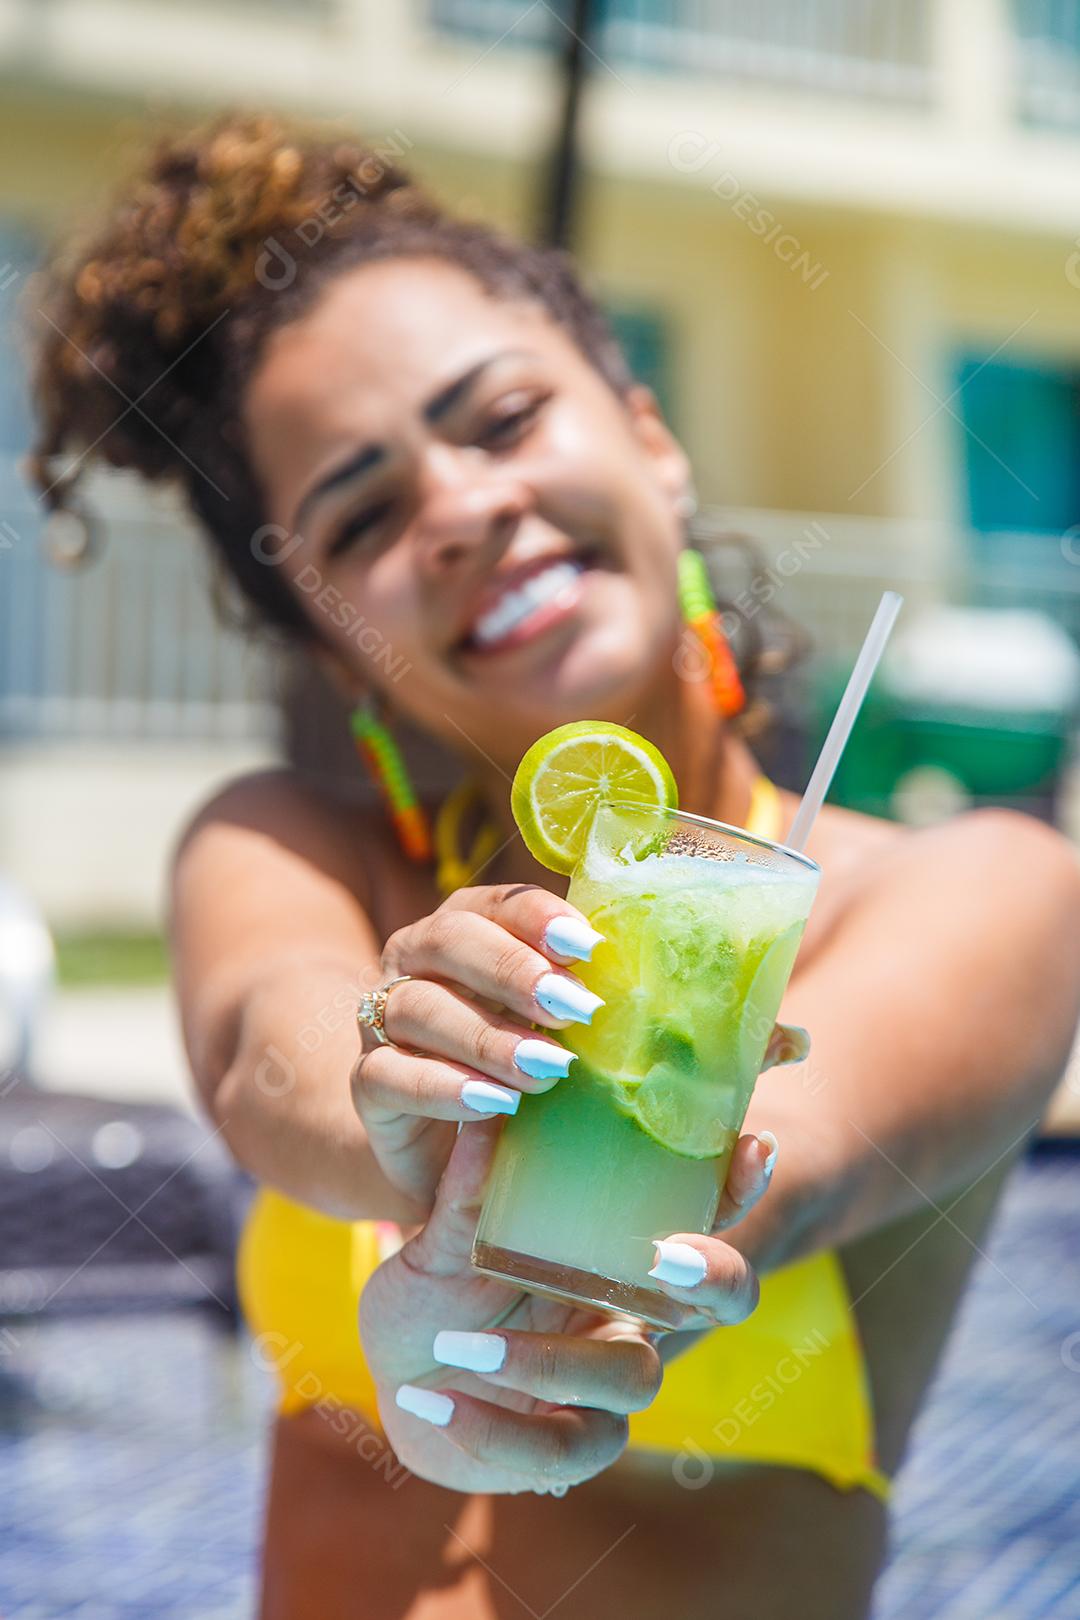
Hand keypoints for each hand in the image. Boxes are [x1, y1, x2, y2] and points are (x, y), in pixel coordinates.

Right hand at [350, 880, 810, 1217]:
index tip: (588, 945)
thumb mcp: (629, 1068)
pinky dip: (439, 1087)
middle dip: (510, 969)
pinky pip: (387, 1074)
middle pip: (448, 939)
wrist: (469, 1170)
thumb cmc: (556, 1096)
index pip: (502, 903)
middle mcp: (428, 964)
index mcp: (486, 935)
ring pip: (415, 1004)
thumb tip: (794, 1040)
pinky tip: (492, 1105)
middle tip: (574, 1009)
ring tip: (545, 1070)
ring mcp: (389, 1022)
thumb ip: (698, 1051)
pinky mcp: (372, 1087)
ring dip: (483, 1032)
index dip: (539, 917)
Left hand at [358, 1117, 771, 1495]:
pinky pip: (563, 1449)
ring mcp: (611, 1384)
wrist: (398, 1378)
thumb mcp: (441, 1236)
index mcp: (615, 1248)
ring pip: (635, 1377)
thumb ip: (468, 1190)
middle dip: (714, 1274)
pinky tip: (436, 1406)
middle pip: (724, 1299)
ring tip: (463, 1347)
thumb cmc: (438, 1290)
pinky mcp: (575, 1446)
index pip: (701, 1210)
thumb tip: (486, 1115)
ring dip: (551, 1361)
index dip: (739, 1183)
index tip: (753, 1144)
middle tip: (664, 1254)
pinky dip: (497, 1430)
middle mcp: (632, 1311)